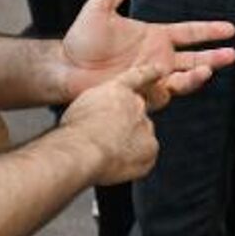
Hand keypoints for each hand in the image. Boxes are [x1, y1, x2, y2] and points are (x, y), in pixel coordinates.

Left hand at [60, 0, 234, 106]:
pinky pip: (169, 91)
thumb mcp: (99, 8)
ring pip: (186, 77)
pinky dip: (182, 85)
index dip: (209, 30)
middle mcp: (159, 57)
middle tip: (232, 54)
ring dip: (201, 73)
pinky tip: (188, 77)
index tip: (230, 28)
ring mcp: (154, 77)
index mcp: (155, 36)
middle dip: (215, 56)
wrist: (66, 69)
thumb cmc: (81, 40)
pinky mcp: (145, 94)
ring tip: (211, 68)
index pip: (189, 33)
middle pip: (195, 57)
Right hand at [61, 64, 162, 184]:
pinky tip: (117, 164)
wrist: (83, 151)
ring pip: (142, 135)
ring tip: (108, 153)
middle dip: (127, 125)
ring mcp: (145, 127)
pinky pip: (145, 157)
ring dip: (131, 144)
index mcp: (118, 90)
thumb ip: (98, 104)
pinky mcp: (150, 149)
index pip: (138, 77)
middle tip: (107, 139)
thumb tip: (100, 114)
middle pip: (138, 113)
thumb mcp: (82, 106)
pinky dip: (135, 162)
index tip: (160, 70)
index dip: (150, 73)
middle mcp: (137, 105)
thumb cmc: (75, 131)